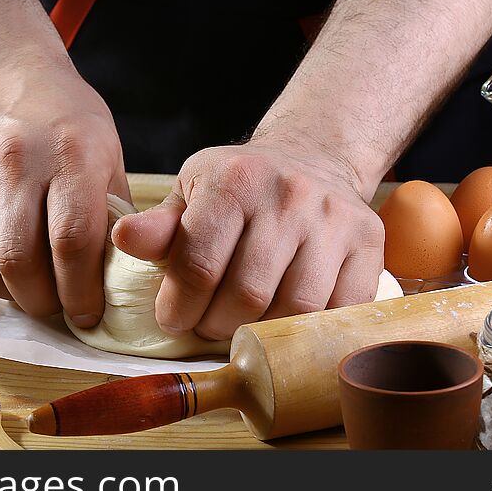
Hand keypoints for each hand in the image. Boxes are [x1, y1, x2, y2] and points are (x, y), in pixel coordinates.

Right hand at [0, 59, 128, 326]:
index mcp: (71, 156)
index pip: (73, 241)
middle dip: (44, 303)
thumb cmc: (69, 119)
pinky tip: (9, 270)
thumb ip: (113, 214)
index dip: (81, 290)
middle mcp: (17, 164)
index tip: (89, 314)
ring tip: (35, 297)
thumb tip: (118, 278)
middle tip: (61, 311)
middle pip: (21, 260)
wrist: (5, 75)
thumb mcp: (108, 153)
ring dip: (12, 295)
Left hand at [111, 138, 384, 339]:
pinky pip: (340, 309)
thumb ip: (160, 224)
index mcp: (234, 180)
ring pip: (295, 309)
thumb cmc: (240, 183)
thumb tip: (122, 239)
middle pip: (247, 295)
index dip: (178, 306)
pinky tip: (285, 320)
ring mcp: (334, 219)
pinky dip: (309, 328)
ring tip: (242, 325)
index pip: (198, 264)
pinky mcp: (369, 241)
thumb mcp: (192, 190)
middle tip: (206, 324)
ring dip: (261, 333)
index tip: (172, 318)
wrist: (311, 157)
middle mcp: (289, 195)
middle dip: (215, 324)